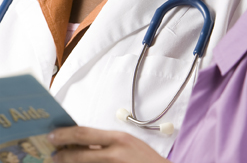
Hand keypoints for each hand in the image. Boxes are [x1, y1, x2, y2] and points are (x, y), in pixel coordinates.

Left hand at [48, 126, 167, 162]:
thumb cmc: (146, 160)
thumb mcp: (128, 144)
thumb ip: (107, 143)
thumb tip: (82, 143)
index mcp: (118, 139)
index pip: (84, 134)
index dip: (65, 134)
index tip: (52, 135)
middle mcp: (115, 152)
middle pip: (80, 153)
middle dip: (62, 153)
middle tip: (51, 153)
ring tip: (59, 162)